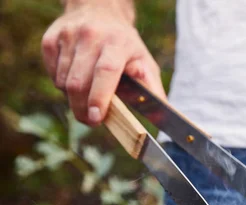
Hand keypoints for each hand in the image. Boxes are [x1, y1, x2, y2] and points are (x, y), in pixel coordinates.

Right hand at [41, 3, 165, 125]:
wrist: (100, 10)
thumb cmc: (126, 45)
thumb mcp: (145, 62)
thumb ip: (152, 89)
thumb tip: (161, 117)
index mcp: (117, 43)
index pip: (105, 72)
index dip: (99, 97)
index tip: (97, 117)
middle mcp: (90, 36)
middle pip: (79, 82)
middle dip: (83, 108)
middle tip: (91, 120)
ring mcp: (67, 36)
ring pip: (63, 82)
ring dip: (74, 97)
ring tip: (87, 94)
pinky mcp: (50, 40)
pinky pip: (53, 75)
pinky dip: (62, 85)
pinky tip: (76, 78)